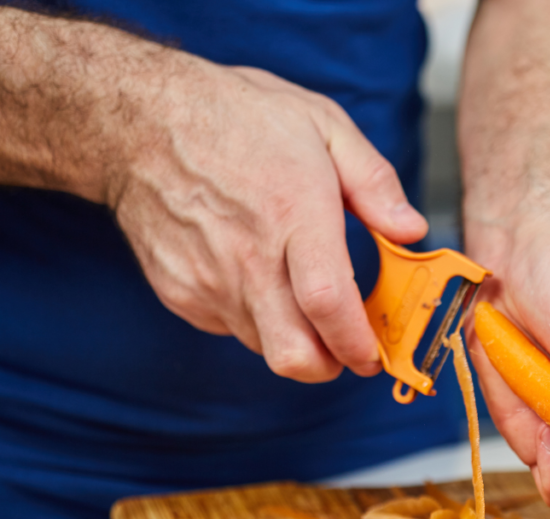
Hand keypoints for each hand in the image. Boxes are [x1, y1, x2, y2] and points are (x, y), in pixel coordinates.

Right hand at [110, 60, 426, 381]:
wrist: (137, 122)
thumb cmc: (235, 119)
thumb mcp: (323, 124)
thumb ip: (375, 183)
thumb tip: (411, 230)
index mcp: (292, 214)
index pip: (328, 303)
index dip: (357, 343)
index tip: (375, 353)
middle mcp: (248, 258)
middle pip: (294, 354)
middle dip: (331, 367)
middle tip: (348, 349)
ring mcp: (208, 281)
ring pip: (265, 348)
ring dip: (295, 339)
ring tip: (301, 296)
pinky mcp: (181, 294)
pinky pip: (231, 329)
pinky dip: (256, 320)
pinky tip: (258, 278)